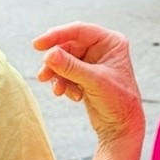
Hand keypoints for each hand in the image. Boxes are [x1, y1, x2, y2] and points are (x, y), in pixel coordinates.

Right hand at [33, 23, 143, 145]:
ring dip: (57, 75)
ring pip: (64, 61)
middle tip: (43, 76)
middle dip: (55, 63)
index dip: (56, 36)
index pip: (79, 31)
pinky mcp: (84, 76)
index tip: (37, 45)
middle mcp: (102, 49)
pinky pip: (65, 73)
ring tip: (57, 90)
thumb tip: (49, 54)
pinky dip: (64, 84)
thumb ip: (70, 67)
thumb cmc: (118, 103)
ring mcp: (92, 63)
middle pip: (68, 46)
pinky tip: (71, 96)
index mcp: (111, 42)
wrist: (122, 128)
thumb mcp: (94, 82)